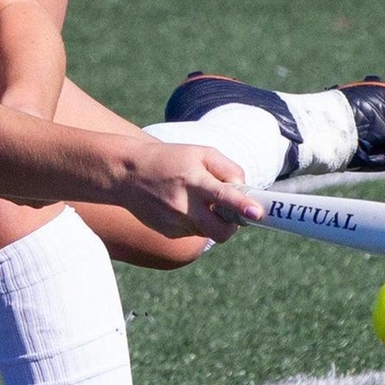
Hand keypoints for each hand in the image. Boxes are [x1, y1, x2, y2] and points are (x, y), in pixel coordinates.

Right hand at [117, 141, 263, 242]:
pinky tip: (179, 205)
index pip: (223, 196)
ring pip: (208, 231)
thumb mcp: (201, 153)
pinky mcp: (168, 232)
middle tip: (231, 213)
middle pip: (220, 230)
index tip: (257, 212)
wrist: (127, 173)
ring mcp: (175, 222)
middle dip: (233, 226)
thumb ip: (228, 169)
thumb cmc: (170, 159)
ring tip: (195, 199)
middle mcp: (184, 205)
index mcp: (194, 180)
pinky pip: (193, 232)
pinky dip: (195, 221)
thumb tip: (245, 192)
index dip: (242, 205)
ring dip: (211, 219)